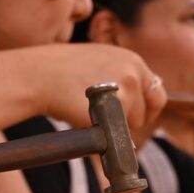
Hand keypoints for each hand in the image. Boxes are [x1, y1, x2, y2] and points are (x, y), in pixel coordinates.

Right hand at [36, 44, 166, 131]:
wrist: (37, 75)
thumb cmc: (59, 73)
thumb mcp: (97, 64)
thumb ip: (119, 77)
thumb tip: (132, 103)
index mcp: (131, 59)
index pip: (156, 89)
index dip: (147, 107)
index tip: (135, 116)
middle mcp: (134, 69)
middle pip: (153, 106)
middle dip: (137, 118)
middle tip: (114, 122)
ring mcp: (128, 86)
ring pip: (135, 122)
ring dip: (118, 126)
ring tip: (91, 115)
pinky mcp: (118, 104)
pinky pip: (121, 131)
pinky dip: (109, 133)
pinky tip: (89, 121)